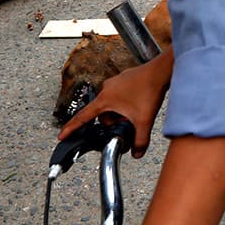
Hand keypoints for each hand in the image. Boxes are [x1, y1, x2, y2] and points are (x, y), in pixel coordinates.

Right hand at [58, 50, 172, 157]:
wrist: (161, 71)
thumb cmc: (150, 90)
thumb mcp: (144, 121)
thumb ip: (140, 140)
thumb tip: (137, 153)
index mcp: (105, 100)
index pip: (83, 117)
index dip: (72, 128)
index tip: (62, 135)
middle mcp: (106, 89)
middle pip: (102, 114)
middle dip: (113, 122)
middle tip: (128, 122)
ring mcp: (114, 83)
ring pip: (111, 105)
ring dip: (120, 112)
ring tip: (136, 111)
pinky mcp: (123, 80)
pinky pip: (119, 96)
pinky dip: (126, 103)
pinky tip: (139, 102)